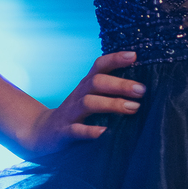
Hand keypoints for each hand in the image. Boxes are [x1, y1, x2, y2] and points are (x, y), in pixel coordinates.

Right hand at [20, 52, 144, 155]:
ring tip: (133, 108)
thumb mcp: (91, 97)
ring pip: (89, 103)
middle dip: (120, 84)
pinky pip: (77, 130)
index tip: (135, 56)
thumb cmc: (77, 114)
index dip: (115, 58)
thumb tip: (142, 87)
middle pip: (97, 82)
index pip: (99, 65)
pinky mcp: (65, 132)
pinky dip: (90, 131)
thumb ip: (111, 91)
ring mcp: (71, 113)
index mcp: (86, 85)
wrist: (44, 132)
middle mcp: (79, 95)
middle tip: (142, 90)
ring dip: (111, 104)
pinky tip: (105, 131)